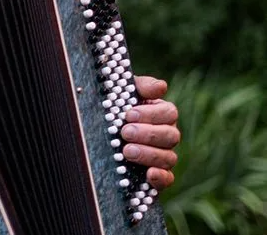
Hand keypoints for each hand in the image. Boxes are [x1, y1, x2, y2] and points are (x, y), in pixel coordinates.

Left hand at [120, 75, 179, 189]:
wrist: (95, 130)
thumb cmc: (113, 107)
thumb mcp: (122, 93)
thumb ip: (140, 87)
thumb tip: (161, 87)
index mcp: (161, 113)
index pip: (169, 113)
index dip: (151, 114)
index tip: (128, 114)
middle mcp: (166, 135)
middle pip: (171, 136)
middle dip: (147, 134)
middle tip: (125, 132)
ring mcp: (163, 156)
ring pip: (169, 157)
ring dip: (149, 154)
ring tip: (126, 151)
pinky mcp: (157, 176)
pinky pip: (167, 179)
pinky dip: (161, 177)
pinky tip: (149, 174)